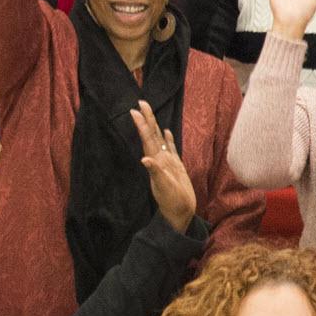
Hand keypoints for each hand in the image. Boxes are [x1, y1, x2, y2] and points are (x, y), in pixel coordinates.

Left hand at [131, 104, 199, 231]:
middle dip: (147, 119)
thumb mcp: (164, 188)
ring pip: (160, 139)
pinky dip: (168, 139)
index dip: (141, 125)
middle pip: (152, 135)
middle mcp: (159, 159)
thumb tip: (145, 160)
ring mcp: (167, 162)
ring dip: (154, 126)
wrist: (180, 212)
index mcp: (156, 162)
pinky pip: (170, 148)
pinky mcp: (175, 166)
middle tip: (140, 102)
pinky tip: (167, 131)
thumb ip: (156, 173)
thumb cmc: (172, 202)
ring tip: (149, 112)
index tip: (135, 111)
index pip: (147, 139)